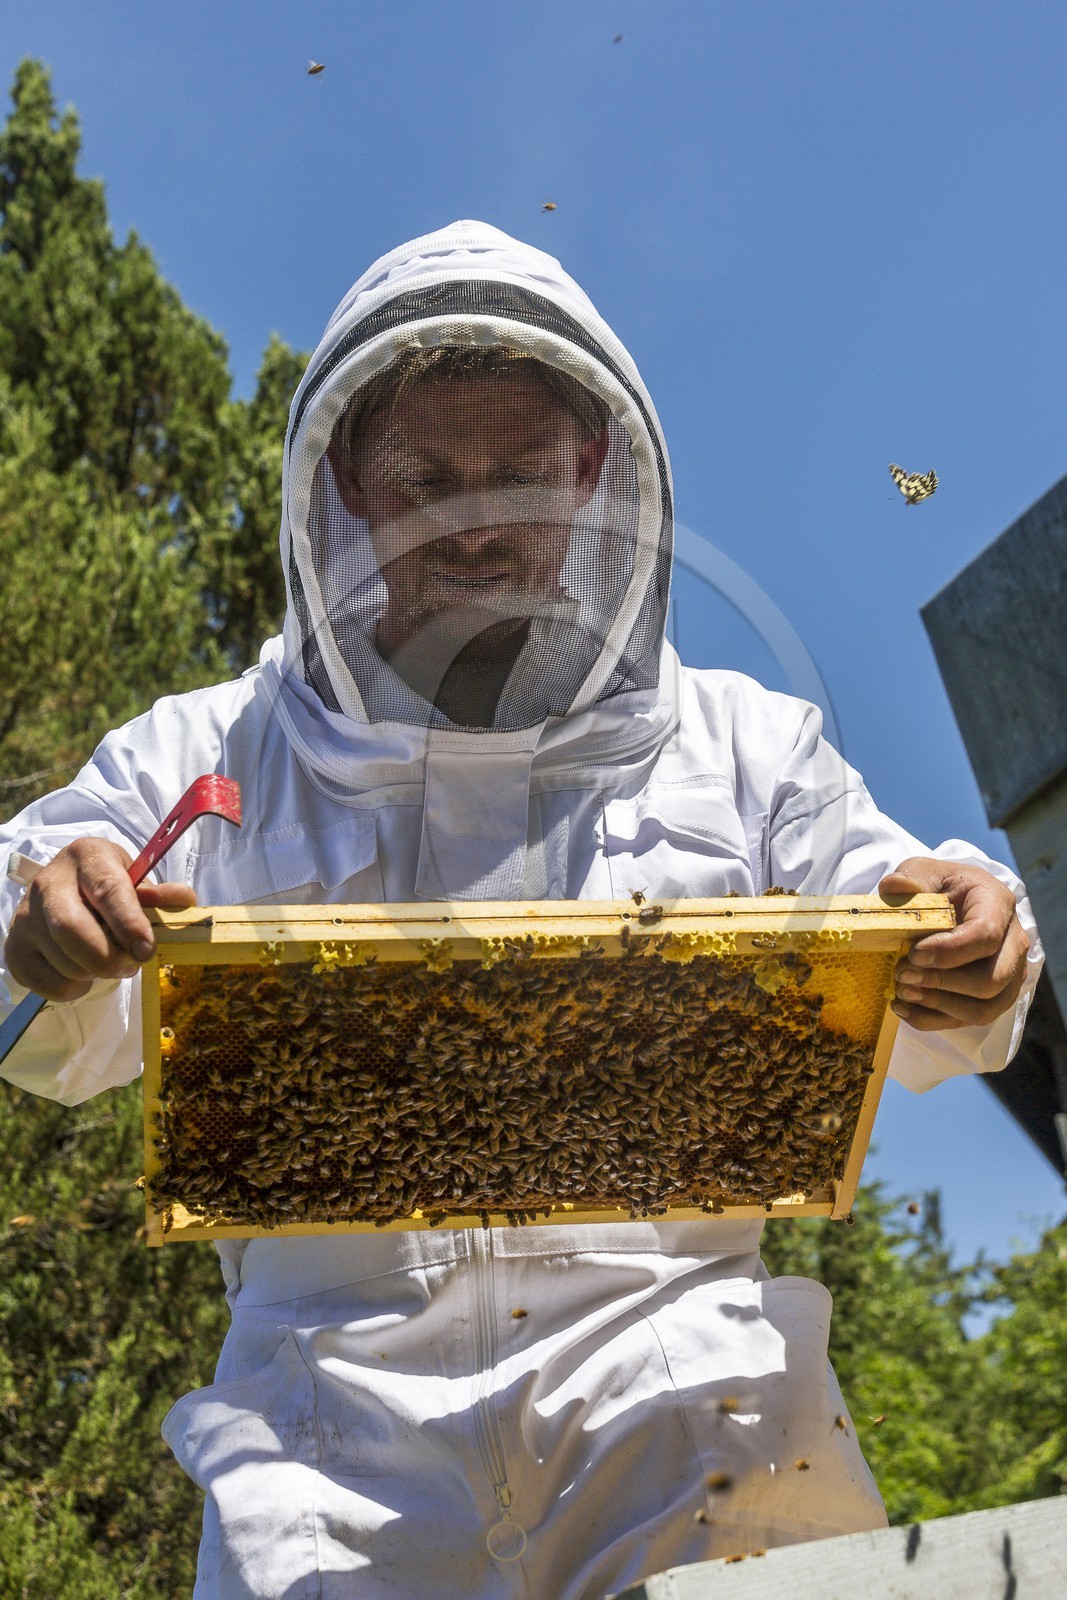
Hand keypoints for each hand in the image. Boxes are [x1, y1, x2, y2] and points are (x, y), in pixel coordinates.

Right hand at [4, 838, 196, 1001]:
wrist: (65, 891)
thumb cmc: (109, 887)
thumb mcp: (137, 881)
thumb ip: (161, 895)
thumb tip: (184, 900)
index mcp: (87, 857)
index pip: (106, 890)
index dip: (129, 923)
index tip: (146, 950)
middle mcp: (48, 882)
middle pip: (73, 930)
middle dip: (109, 957)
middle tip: (131, 964)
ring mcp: (26, 916)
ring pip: (64, 962)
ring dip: (97, 974)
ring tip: (111, 962)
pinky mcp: (16, 948)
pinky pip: (48, 984)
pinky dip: (74, 988)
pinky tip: (83, 972)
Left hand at [879, 857, 1029, 1031]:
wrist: (949, 903)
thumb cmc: (938, 886)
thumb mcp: (922, 872)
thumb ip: (909, 879)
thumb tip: (894, 887)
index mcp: (997, 904)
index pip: (985, 935)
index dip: (949, 951)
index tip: (913, 953)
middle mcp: (1012, 942)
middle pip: (991, 980)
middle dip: (943, 983)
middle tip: (902, 974)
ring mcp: (1007, 974)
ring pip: (985, 1008)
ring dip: (939, 1006)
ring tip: (901, 992)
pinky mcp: (992, 998)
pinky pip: (968, 1021)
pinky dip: (932, 1019)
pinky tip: (903, 1007)